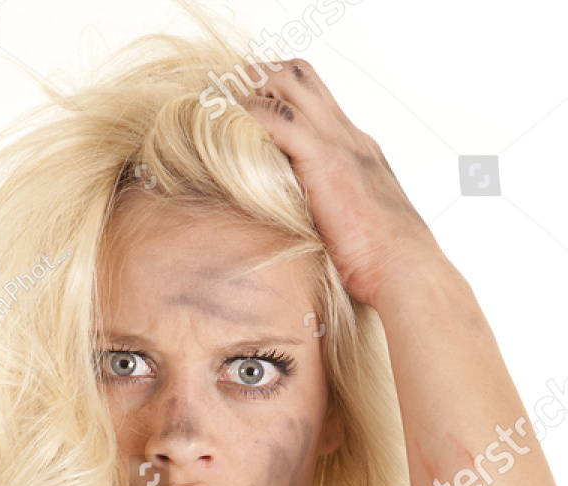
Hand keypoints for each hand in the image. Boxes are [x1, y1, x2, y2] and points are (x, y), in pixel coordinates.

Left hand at [242, 59, 442, 307]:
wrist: (405, 269)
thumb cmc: (380, 264)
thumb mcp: (351, 227)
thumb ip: (327, 214)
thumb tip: (298, 231)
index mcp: (357, 150)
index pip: (314, 100)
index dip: (277, 95)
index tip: (244, 109)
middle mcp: (349, 137)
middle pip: (300, 76)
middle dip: (258, 78)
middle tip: (224, 97)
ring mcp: (340, 143)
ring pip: (290, 84)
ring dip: (251, 88)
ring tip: (219, 105)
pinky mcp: (327, 160)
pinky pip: (280, 119)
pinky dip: (250, 115)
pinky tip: (226, 124)